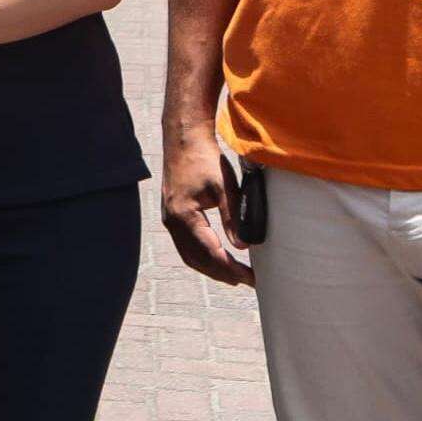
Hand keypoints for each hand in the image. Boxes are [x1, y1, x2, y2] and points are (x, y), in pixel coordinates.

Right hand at [158, 125, 253, 286]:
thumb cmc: (205, 160)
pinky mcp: (172, 215)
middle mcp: (172, 222)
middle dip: (222, 273)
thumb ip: (234, 218)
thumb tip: (243, 247)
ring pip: (189, 255)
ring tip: (234, 275)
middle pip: (196, 260)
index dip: (231, 269)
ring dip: (211, 268)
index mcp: (184, 216)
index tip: (252, 278)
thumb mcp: (225, 188)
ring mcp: (169, 219)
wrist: (183, 139)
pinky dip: (202, 256)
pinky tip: (217, 256)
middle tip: (247, 281)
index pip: (210, 253)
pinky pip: (185, 245)